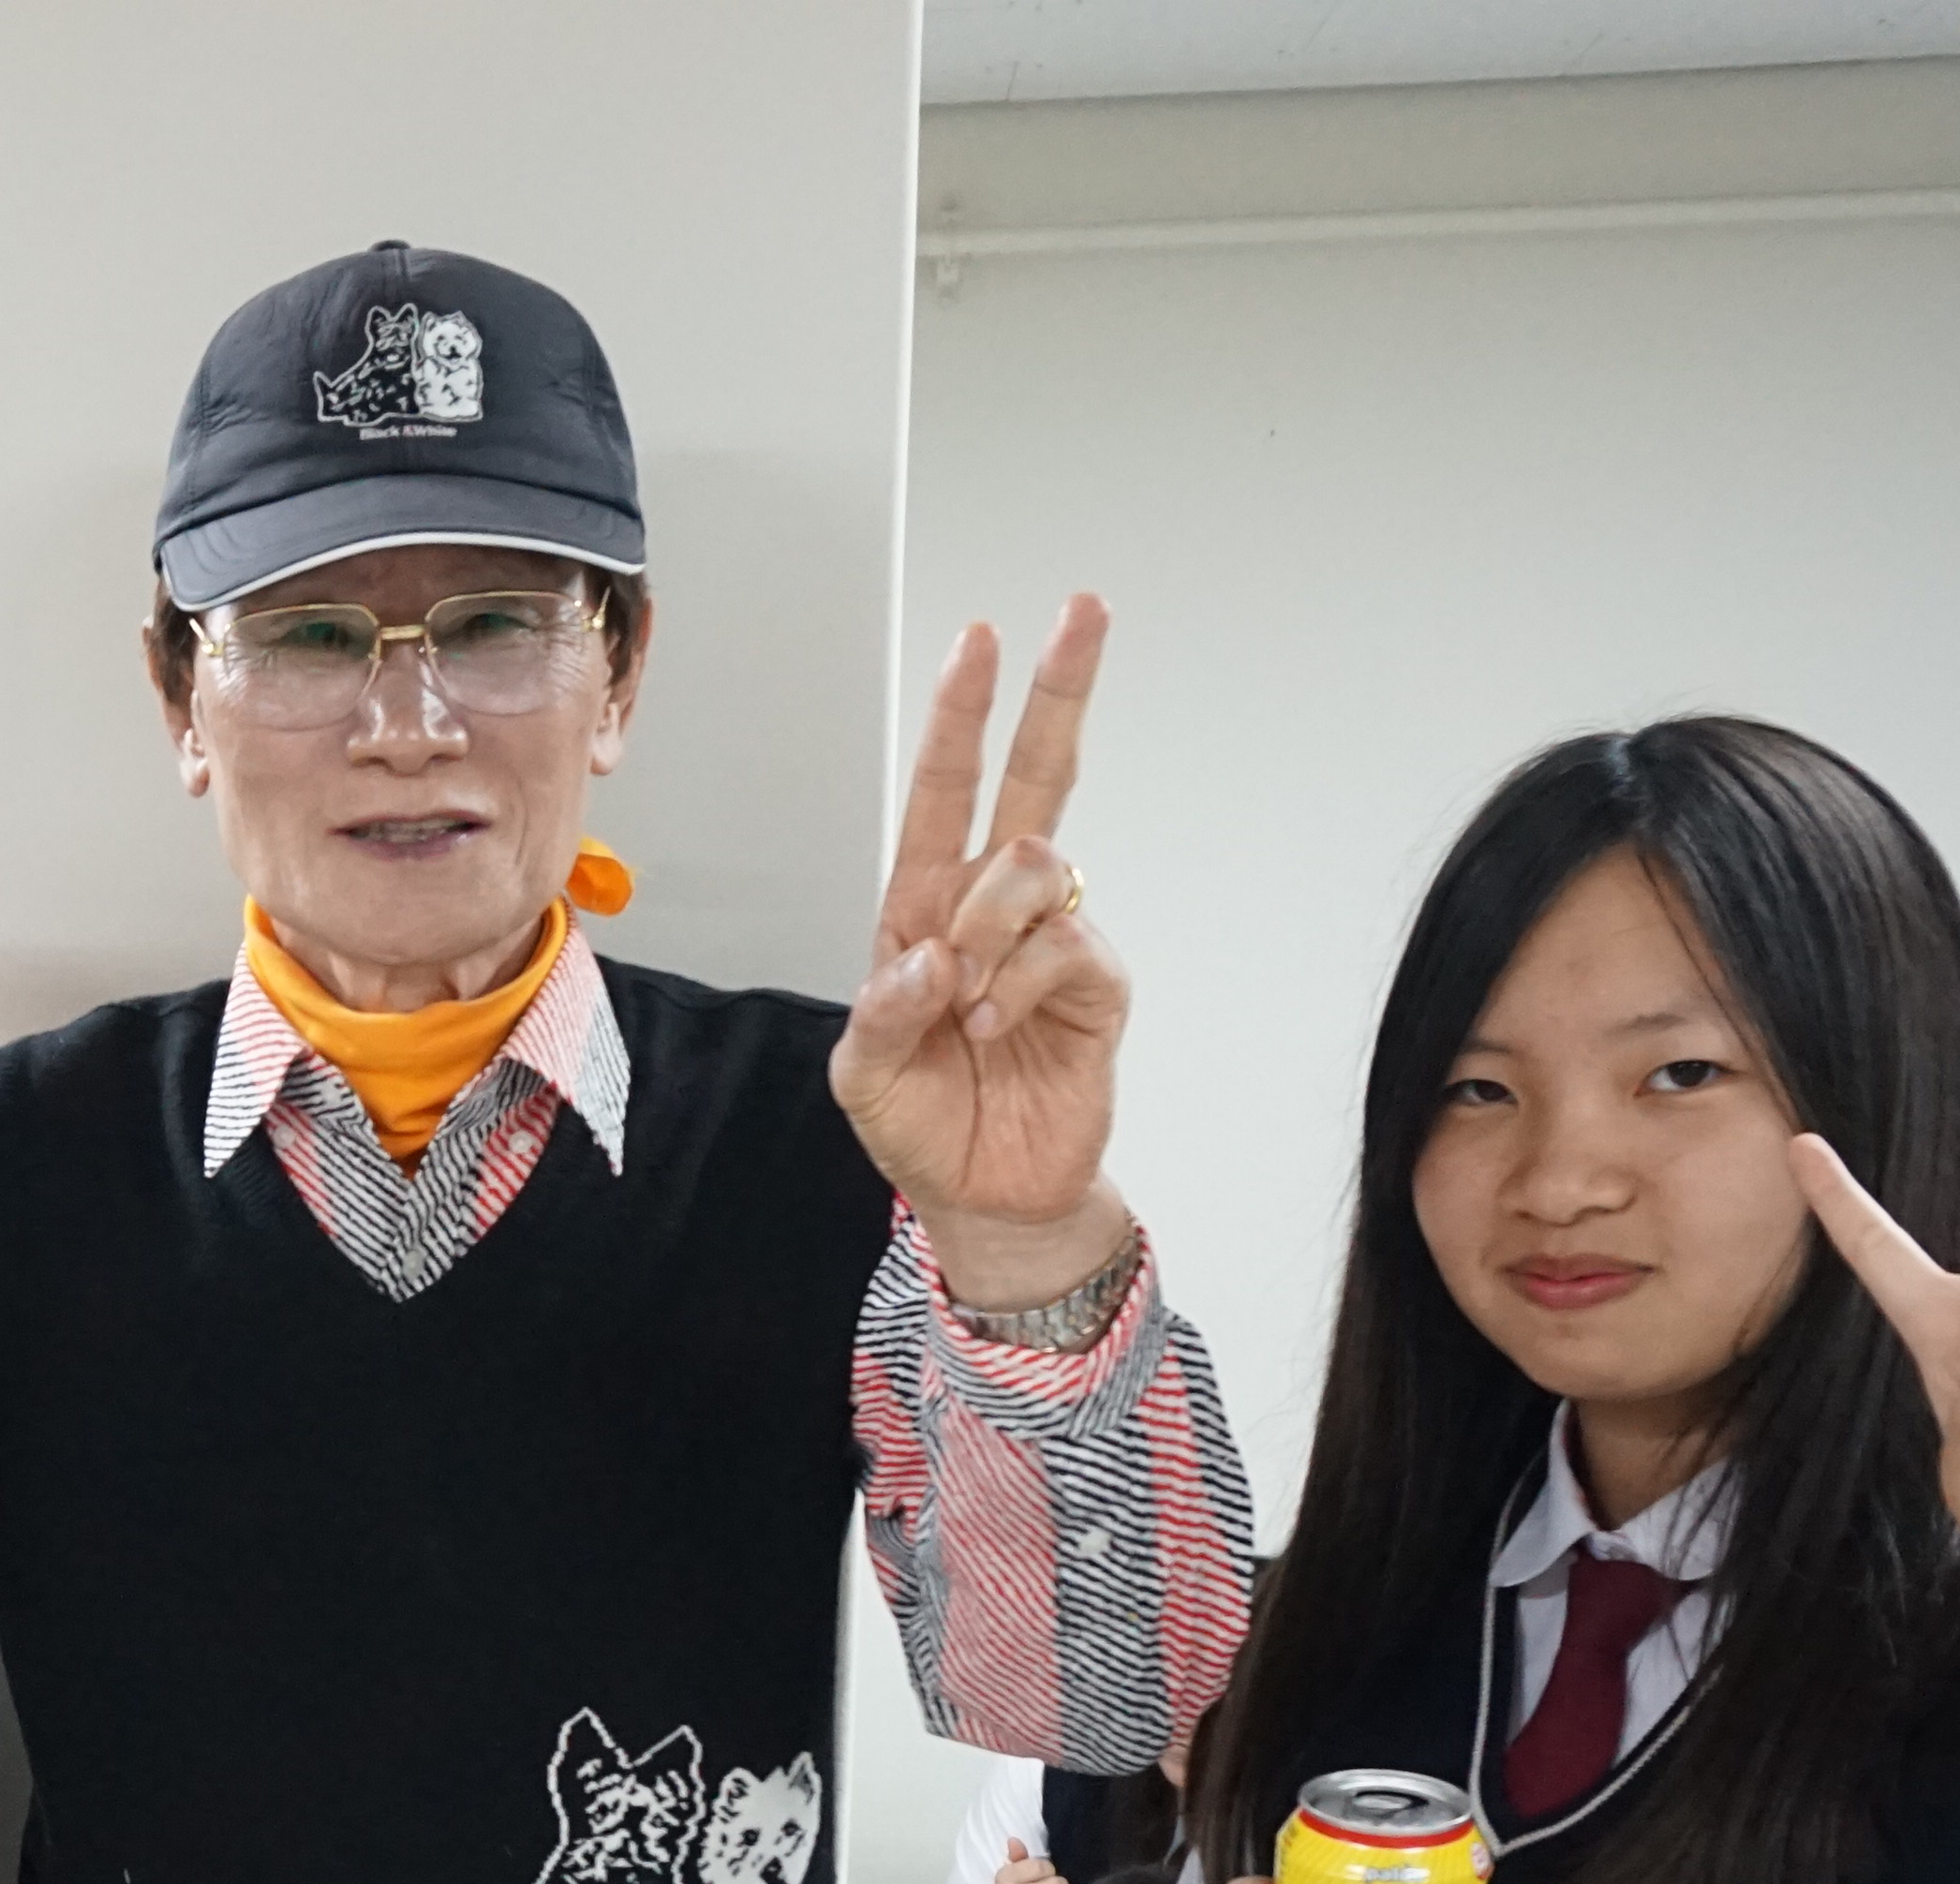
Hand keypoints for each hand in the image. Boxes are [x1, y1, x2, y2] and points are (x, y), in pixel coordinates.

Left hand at [833, 597, 1132, 1303]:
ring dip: (985, 926)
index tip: (981, 638)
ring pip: (1032, 863)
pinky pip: (1063, 941)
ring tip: (965, 1003)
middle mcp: (993, 909)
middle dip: (1055, 691)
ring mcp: (1050, 939)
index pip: (947, 792)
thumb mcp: (863, 1073)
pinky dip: (1015, 982)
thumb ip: (882, 1010)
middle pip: (1035, 777)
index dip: (963, 716)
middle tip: (1083, 611)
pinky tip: (991, 1024)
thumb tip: (930, 953)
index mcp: (927, 907)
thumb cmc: (923, 1123)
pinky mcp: (1095, 984)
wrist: (986, 1196)